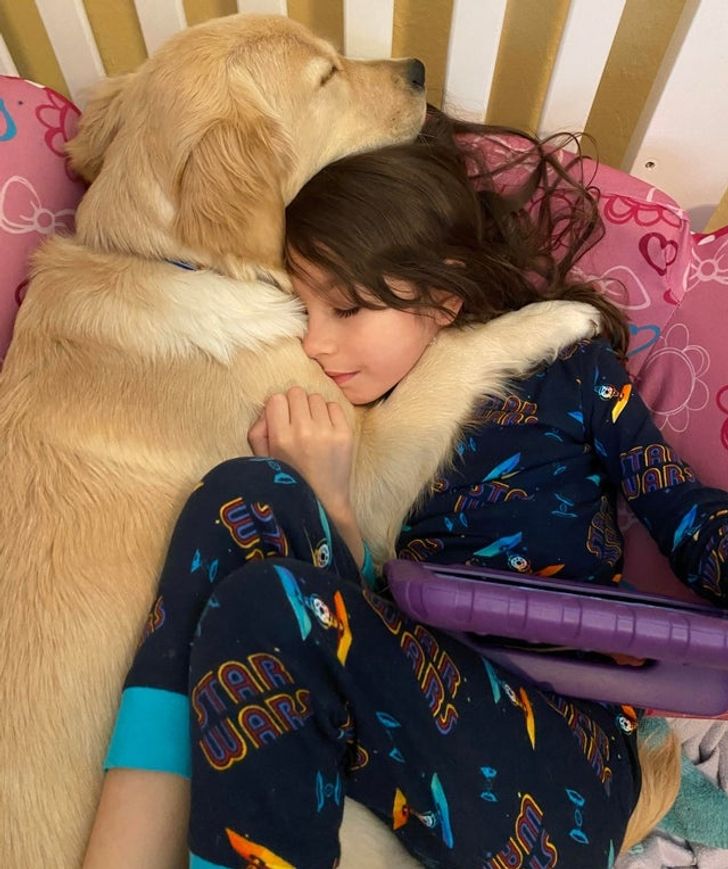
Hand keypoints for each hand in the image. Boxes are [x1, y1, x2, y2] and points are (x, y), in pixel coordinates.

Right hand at [248, 388, 360, 559]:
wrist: (323, 502)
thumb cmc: (289, 480)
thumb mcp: (263, 459)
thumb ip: (258, 431)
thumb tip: (269, 407)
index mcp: (280, 437)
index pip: (276, 399)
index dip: (278, 407)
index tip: (281, 419)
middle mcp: (303, 431)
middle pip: (297, 393)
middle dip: (294, 404)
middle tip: (297, 421)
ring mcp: (326, 432)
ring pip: (316, 398)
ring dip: (312, 409)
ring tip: (312, 427)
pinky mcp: (345, 434)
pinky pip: (334, 406)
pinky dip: (328, 414)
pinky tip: (325, 430)